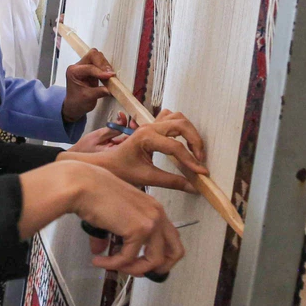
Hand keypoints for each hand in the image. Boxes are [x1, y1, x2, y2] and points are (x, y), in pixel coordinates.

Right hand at [17, 161, 184, 278]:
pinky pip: (128, 258)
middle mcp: (157, 213)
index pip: (170, 237)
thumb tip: (100, 250)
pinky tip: (99, 261)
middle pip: (175, 252)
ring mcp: (151, 221)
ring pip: (154, 261)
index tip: (144, 262)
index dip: (160, 255)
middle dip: (160, 269)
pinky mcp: (139, 230)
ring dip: (132, 269)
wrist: (81, 184)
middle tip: (139, 273)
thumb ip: (111, 235)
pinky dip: (112, 264)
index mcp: (152, 207)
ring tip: (112, 266)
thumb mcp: (109, 214)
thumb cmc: (91, 190)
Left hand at [62, 49, 114, 120]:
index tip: (110, 76)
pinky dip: (106, 67)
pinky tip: (109, 75)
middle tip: (111, 74)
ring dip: (105, 65)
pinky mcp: (91, 68)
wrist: (74, 106)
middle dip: (102, 63)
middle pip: (92, 55)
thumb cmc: (77, 102)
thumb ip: (99, 92)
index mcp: (73, 71)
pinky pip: (100, 62)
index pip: (89, 67)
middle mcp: (78, 66)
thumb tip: (111, 88)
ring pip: (97, 57)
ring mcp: (84, 66)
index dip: (101, 72)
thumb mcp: (88, 98)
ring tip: (110, 76)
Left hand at [64, 109, 206, 191]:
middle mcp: (148, 127)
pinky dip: (181, 126)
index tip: (202, 172)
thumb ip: (171, 181)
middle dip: (195, 140)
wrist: (103, 164)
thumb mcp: (145, 178)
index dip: (191, 160)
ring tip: (194, 151)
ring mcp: (149, 125)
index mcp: (145, 137)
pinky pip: (170, 118)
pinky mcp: (150, 127)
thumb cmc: (119, 170)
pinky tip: (183, 142)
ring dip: (189, 131)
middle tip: (200, 159)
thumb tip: (194, 187)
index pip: (175, 147)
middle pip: (181, 124)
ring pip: (177, 118)